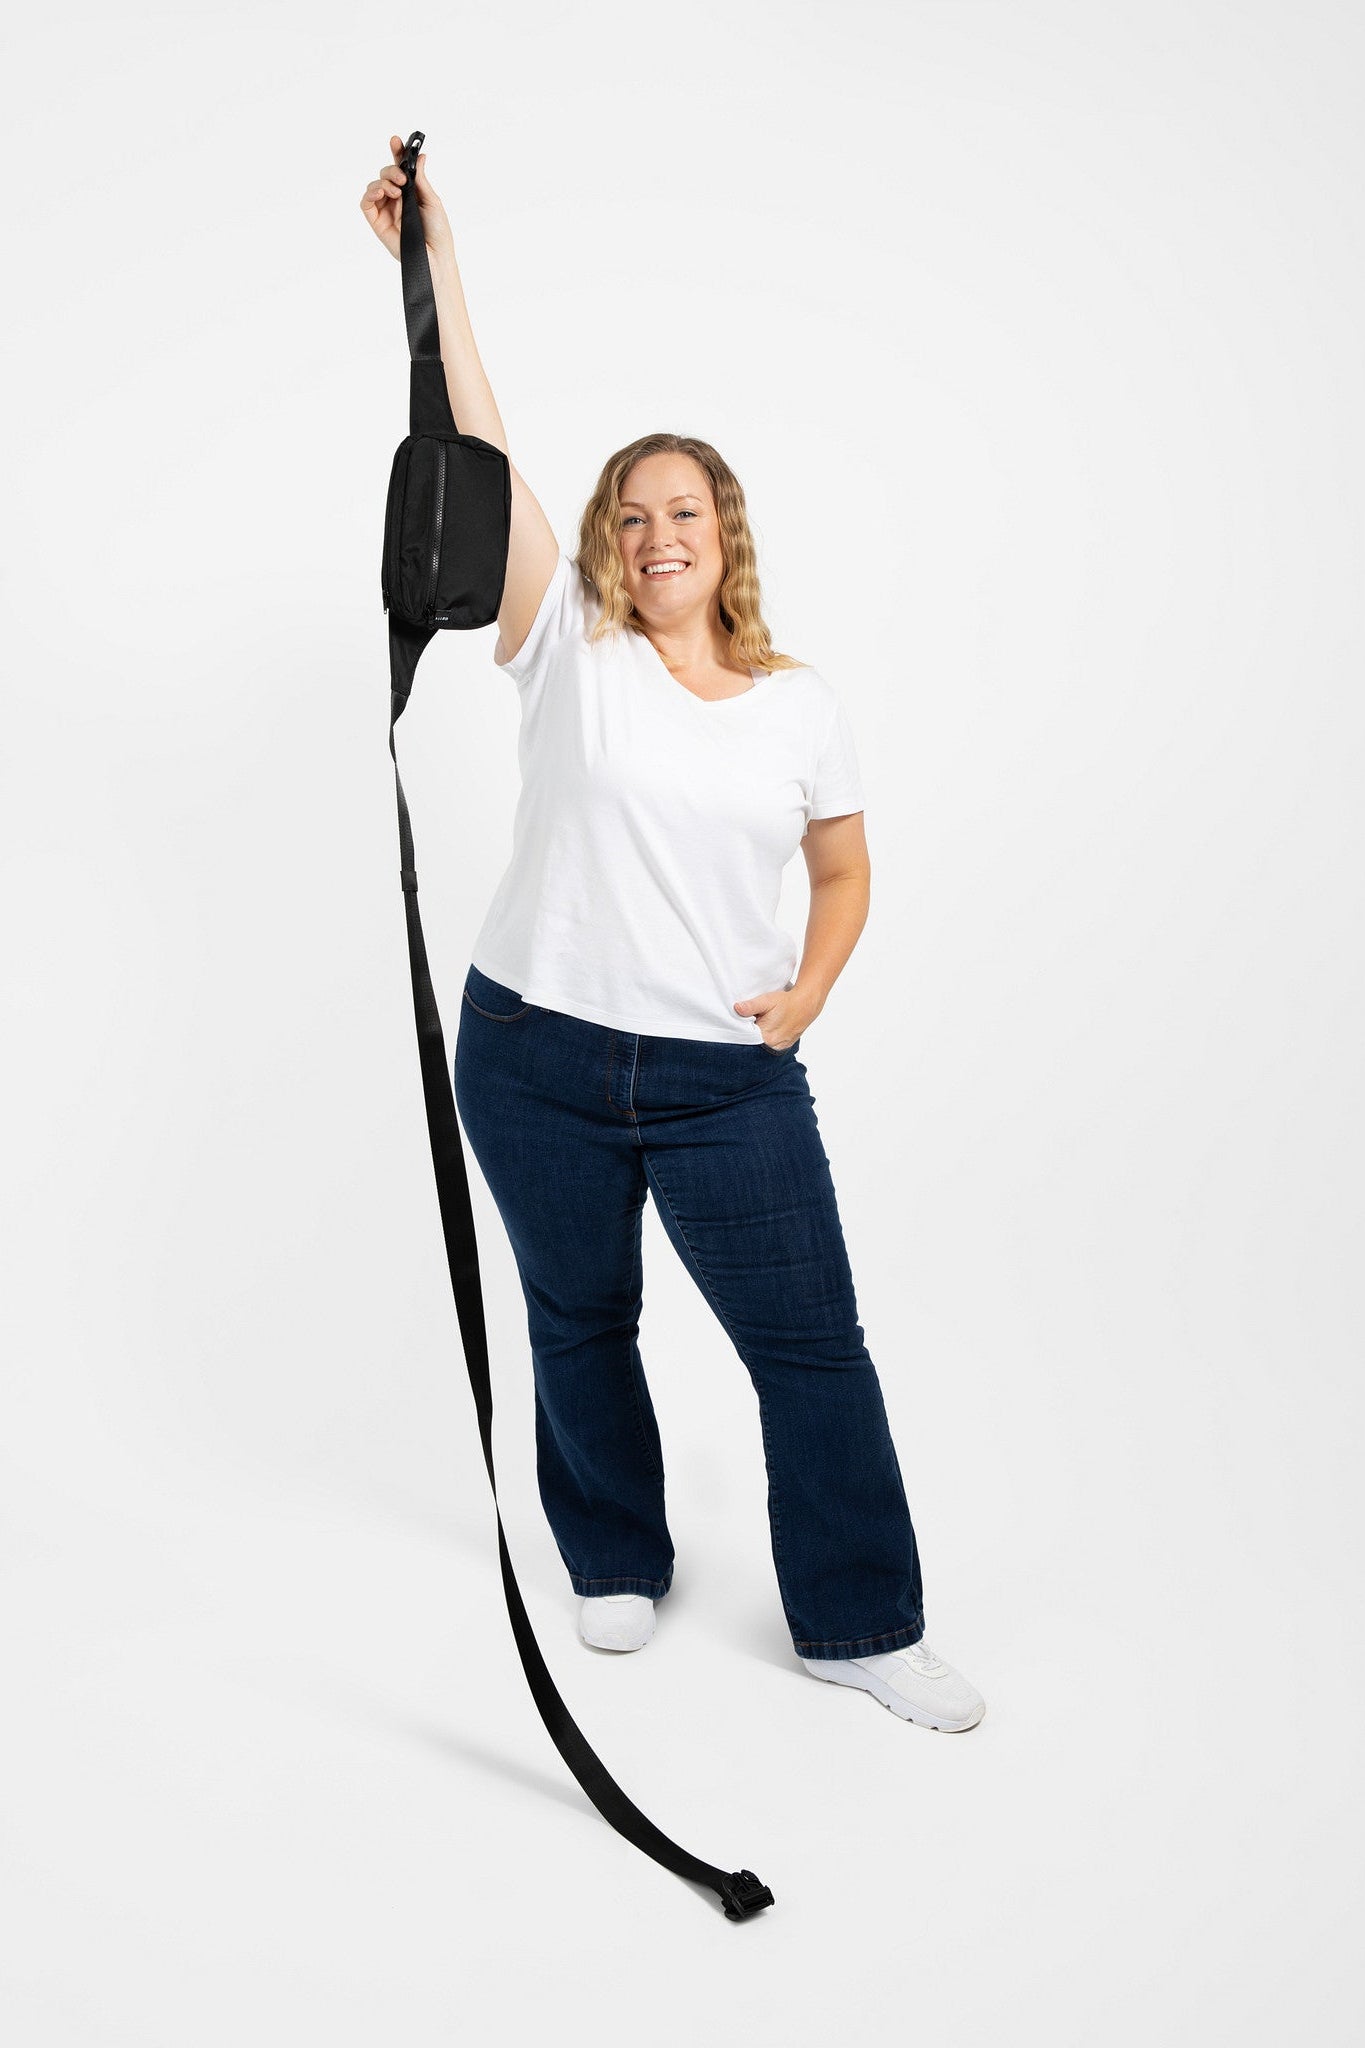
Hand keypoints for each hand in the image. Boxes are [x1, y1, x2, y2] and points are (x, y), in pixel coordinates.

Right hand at [359, 134, 453, 267]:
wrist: (435, 257)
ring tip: (396, 191)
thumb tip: (420, 157)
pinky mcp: (377, 223)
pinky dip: (369, 194)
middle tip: (401, 178)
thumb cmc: (438, 233)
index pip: (400, 169)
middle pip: (385, 175)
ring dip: (382, 182)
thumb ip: (421, 180)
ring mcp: (386, 211)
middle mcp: (397, 200)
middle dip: (390, 170)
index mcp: (410, 192)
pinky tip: (380, 194)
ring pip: (374, 186)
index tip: (396, 141)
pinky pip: (366, 204)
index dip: (396, 153)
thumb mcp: (432, 201)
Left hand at [733, 985, 823, 1049]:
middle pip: (754, 1043)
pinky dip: (769, 1039)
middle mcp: (773, 1045)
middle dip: (751, 1033)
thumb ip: (751, 1006)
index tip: (743, 1022)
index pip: (746, 1037)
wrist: (806, 1004)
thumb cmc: (786, 1001)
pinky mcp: (786, 1045)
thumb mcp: (766, 1000)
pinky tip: (771, 1028)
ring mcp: (781, 1046)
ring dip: (760, 1037)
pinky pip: (773, 1045)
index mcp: (765, 1036)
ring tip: (763, 1024)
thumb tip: (736, 1008)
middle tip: (754, 1021)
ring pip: (763, 1045)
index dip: (742, 1030)